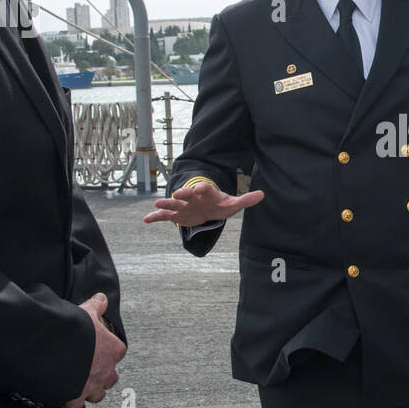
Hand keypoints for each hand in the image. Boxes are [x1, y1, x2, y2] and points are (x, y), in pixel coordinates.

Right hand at [63, 293, 126, 407]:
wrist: (54, 347)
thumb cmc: (74, 328)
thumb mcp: (87, 312)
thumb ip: (96, 306)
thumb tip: (102, 298)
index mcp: (113, 350)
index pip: (117, 352)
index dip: (107, 351)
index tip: (96, 349)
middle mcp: (107, 371)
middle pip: (111, 377)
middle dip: (101, 374)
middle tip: (87, 368)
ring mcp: (92, 386)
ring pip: (98, 394)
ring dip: (90, 390)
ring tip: (77, 383)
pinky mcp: (76, 397)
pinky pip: (76, 404)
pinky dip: (71, 400)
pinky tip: (63, 393)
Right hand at [143, 180, 263, 226]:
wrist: (206, 206)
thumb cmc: (220, 204)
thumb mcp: (233, 203)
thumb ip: (246, 199)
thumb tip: (263, 194)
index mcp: (207, 193)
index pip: (206, 189)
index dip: (203, 188)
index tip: (201, 188)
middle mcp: (193, 197)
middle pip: (187, 194)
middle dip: (183, 194)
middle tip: (178, 193)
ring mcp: (183, 205)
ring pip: (174, 204)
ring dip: (166, 203)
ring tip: (156, 204)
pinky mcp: (176, 214)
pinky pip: (164, 216)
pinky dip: (156, 217)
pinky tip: (146, 220)